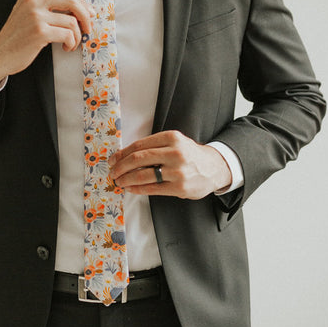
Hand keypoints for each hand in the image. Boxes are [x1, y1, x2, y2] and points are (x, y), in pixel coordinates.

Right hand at [0, 0, 92, 88]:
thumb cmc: (16, 37)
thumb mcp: (27, 14)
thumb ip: (46, 7)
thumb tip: (78, 9)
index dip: (80, 4)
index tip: (88, 13)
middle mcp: (33, 2)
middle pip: (71, 1)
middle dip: (85, 15)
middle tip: (88, 27)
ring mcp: (36, 16)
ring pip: (71, 21)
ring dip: (76, 35)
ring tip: (71, 43)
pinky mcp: (40, 32)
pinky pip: (68, 34)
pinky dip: (71, 43)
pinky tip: (66, 47)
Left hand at [108, 130, 232, 199]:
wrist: (215, 168)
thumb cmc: (189, 155)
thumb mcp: (175, 142)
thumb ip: (154, 146)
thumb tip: (125, 155)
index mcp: (172, 137)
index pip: (139, 145)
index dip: (122, 153)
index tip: (113, 159)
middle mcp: (175, 152)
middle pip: (138, 159)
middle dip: (120, 167)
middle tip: (113, 172)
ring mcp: (178, 171)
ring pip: (142, 175)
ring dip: (126, 179)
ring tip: (119, 181)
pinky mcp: (179, 187)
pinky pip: (152, 188)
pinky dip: (137, 189)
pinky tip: (130, 188)